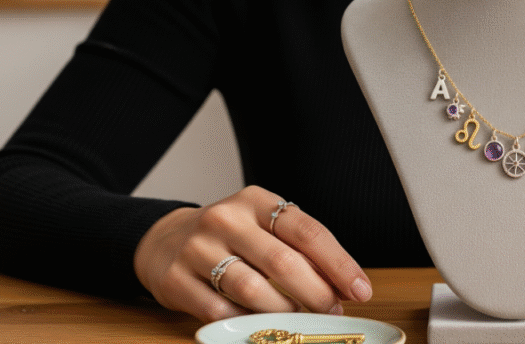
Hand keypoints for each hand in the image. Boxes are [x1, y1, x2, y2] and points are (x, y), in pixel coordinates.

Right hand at [134, 186, 371, 322]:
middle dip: (317, 293)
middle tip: (334, 313)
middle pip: (283, 262)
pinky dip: (244, 321)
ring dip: (284, 311)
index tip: (360, 289)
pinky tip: (257, 322)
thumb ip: (299, 248)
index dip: (338, 264)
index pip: (307, 231)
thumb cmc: (230, 236)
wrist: (164, 240)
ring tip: (299, 320)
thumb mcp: (264, 227)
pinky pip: (219, 309)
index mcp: (256, 201)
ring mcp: (197, 248)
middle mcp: (226, 219)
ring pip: (252, 288)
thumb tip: (342, 285)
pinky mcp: (175, 279)